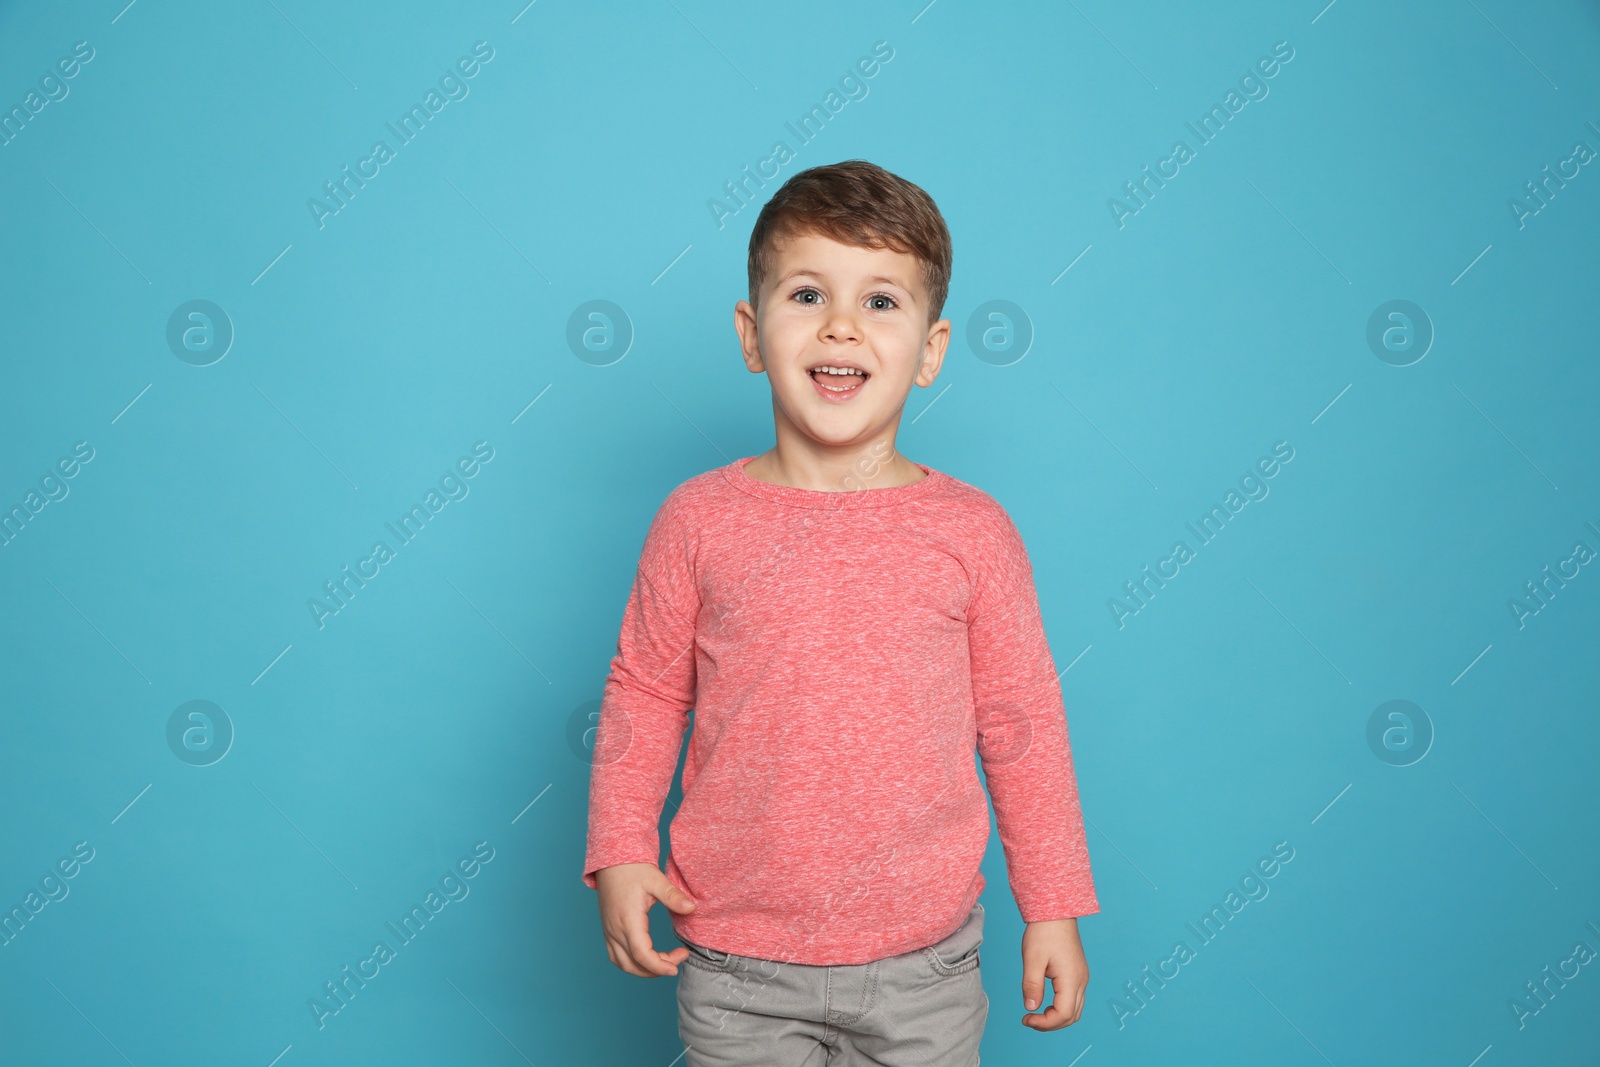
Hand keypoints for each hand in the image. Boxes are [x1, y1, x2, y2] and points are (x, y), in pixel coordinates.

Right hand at [594, 862, 698, 976]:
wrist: (612, 861)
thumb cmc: (633, 869)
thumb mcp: (655, 879)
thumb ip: (672, 896)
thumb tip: (692, 908)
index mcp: (628, 920)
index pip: (642, 955)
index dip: (660, 965)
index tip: (678, 964)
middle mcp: (615, 930)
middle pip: (633, 965)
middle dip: (656, 970)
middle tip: (677, 959)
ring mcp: (609, 931)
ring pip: (623, 964)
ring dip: (644, 970)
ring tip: (665, 962)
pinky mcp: (608, 930)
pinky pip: (617, 956)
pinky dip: (632, 963)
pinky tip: (647, 958)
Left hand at [1019, 917, 1087, 1029]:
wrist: (1055, 912)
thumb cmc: (1043, 932)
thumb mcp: (1033, 959)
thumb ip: (1032, 985)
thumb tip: (1031, 1008)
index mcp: (1071, 979)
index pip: (1063, 1014)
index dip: (1045, 1023)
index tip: (1026, 1018)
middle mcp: (1081, 981)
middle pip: (1072, 1016)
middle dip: (1051, 1024)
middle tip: (1029, 1020)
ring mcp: (1081, 977)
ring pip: (1075, 1009)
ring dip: (1057, 1017)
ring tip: (1036, 1014)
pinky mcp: (1078, 973)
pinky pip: (1074, 998)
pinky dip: (1061, 1007)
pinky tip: (1045, 1002)